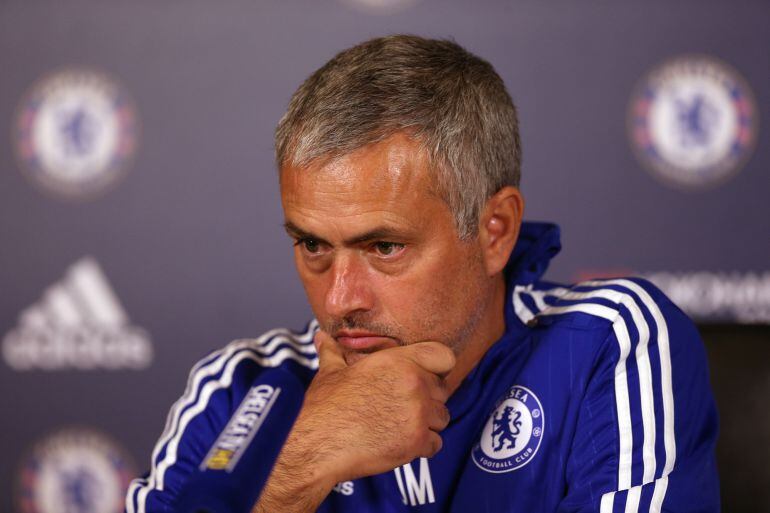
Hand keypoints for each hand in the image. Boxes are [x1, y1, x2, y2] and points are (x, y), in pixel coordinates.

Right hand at [253, 330, 454, 511]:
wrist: (317, 444)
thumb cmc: (324, 406)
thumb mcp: (330, 372)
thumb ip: (333, 352)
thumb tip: (321, 337)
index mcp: (397, 361)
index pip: (443, 355)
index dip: (437, 366)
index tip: (425, 376)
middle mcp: (414, 384)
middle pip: (442, 389)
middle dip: (428, 398)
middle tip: (402, 406)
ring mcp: (418, 413)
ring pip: (441, 417)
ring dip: (426, 423)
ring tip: (399, 425)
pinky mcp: (417, 442)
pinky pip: (435, 443)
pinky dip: (422, 446)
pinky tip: (399, 443)